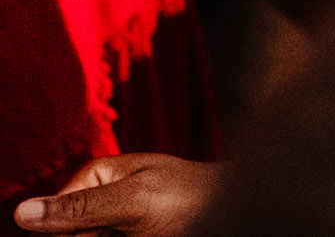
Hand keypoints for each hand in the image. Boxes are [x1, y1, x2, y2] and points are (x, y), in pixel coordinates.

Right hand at [14, 153, 213, 234]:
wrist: (237, 210)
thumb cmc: (195, 197)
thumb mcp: (136, 199)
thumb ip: (83, 206)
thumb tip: (24, 212)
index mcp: (96, 178)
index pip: (52, 218)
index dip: (69, 233)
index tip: (102, 232)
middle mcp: (100, 202)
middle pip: (68, 234)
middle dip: (92, 236)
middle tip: (125, 231)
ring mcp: (113, 224)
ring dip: (106, 236)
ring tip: (142, 231)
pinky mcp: (123, 236)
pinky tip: (143, 234)